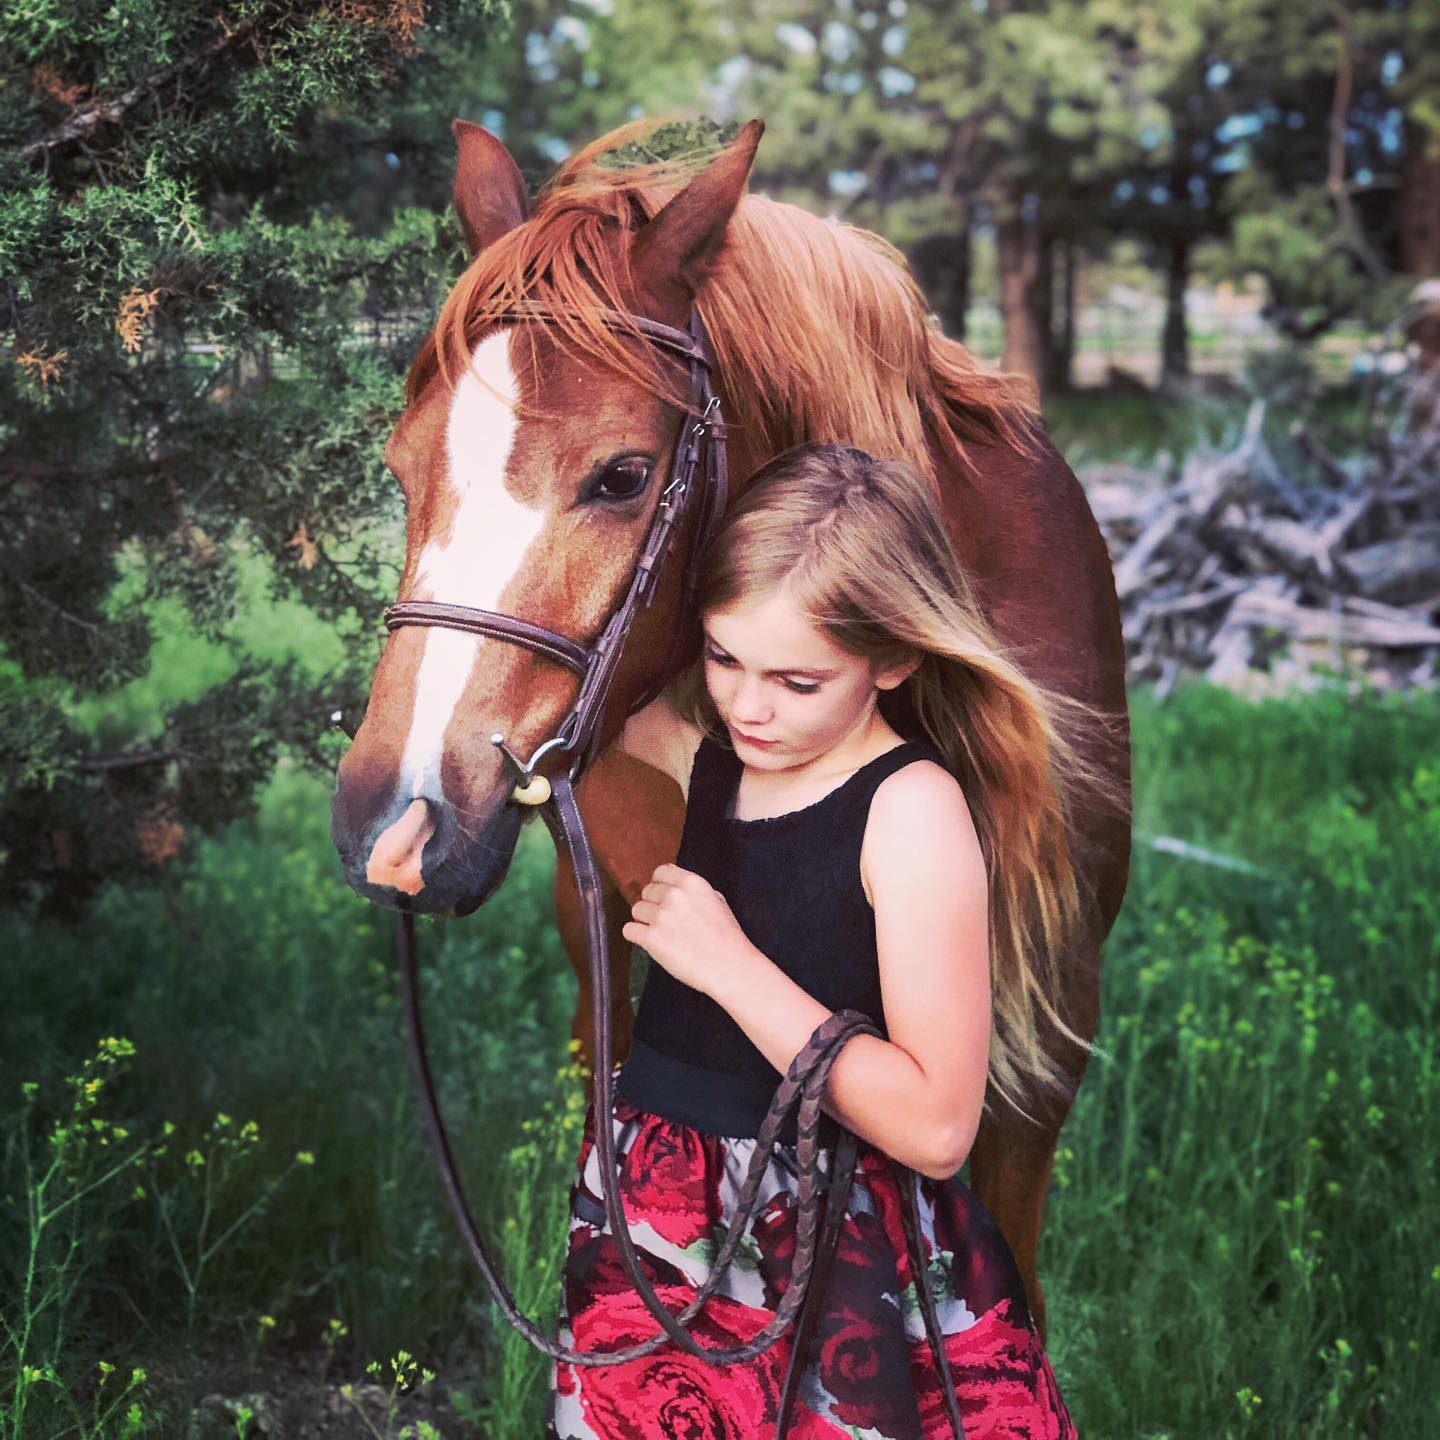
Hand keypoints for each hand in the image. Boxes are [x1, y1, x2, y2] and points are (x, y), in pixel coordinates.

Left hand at [621, 863, 753, 996]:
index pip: (660, 872)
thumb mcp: (717, 900)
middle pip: (647, 892)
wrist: (729, 965)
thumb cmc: (727, 936)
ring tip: (661, 932)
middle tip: (666, 920)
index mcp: (690, 882)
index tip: (663, 896)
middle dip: (654, 904)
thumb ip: (693, 891)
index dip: (660, 885)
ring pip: (636, 910)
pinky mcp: (651, 938)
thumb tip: (675, 887)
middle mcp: (673, 895)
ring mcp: (660, 916)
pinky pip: (629, 930)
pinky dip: (636, 936)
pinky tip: (649, 941)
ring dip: (645, 920)